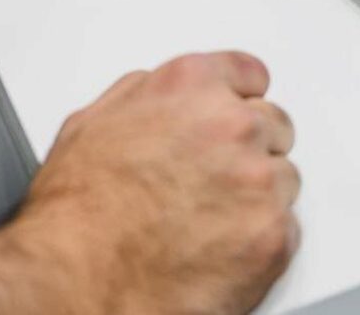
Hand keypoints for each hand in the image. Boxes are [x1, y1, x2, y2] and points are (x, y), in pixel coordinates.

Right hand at [13, 52, 298, 314]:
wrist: (74, 284)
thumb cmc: (75, 216)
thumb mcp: (94, 123)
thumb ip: (146, 95)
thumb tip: (166, 97)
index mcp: (192, 86)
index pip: (250, 75)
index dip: (239, 103)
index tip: (235, 120)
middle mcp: (232, 124)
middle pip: (273, 126)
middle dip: (248, 152)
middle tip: (212, 185)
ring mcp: (256, 178)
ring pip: (283, 179)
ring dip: (256, 199)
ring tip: (207, 225)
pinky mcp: (271, 234)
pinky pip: (286, 229)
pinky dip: (260, 244)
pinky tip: (219, 252)